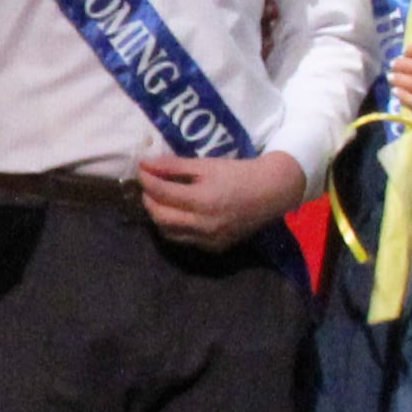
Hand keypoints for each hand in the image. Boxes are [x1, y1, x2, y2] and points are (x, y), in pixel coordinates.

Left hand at [134, 149, 311, 252]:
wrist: (270, 193)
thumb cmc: (238, 174)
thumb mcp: (206, 165)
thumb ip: (173, 166)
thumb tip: (144, 164)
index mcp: (203, 200)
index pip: (162, 193)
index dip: (147, 181)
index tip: (141, 170)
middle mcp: (204, 224)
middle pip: (161, 217)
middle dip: (148, 201)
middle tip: (148, 187)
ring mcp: (209, 239)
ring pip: (169, 233)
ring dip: (159, 217)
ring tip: (159, 200)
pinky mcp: (214, 248)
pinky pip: (184, 240)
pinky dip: (174, 228)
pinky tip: (177, 214)